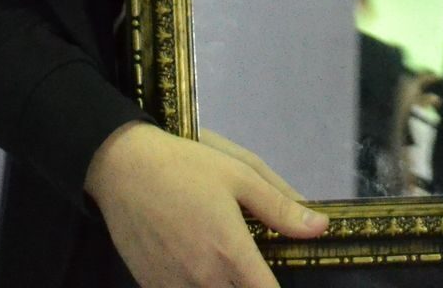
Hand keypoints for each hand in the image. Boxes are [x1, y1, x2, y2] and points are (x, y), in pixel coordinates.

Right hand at [84, 122, 326, 287]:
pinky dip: (192, 285)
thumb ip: (281, 207)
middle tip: (248, 262)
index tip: (279, 279)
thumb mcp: (240, 175)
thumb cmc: (186, 166)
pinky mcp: (151, 286)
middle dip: (249, 285)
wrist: (122, 167)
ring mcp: (174, 286)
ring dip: (221, 285)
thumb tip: (321, 227)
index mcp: (231, 253)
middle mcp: (204, 279)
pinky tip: (192, 261)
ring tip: (219, 259)